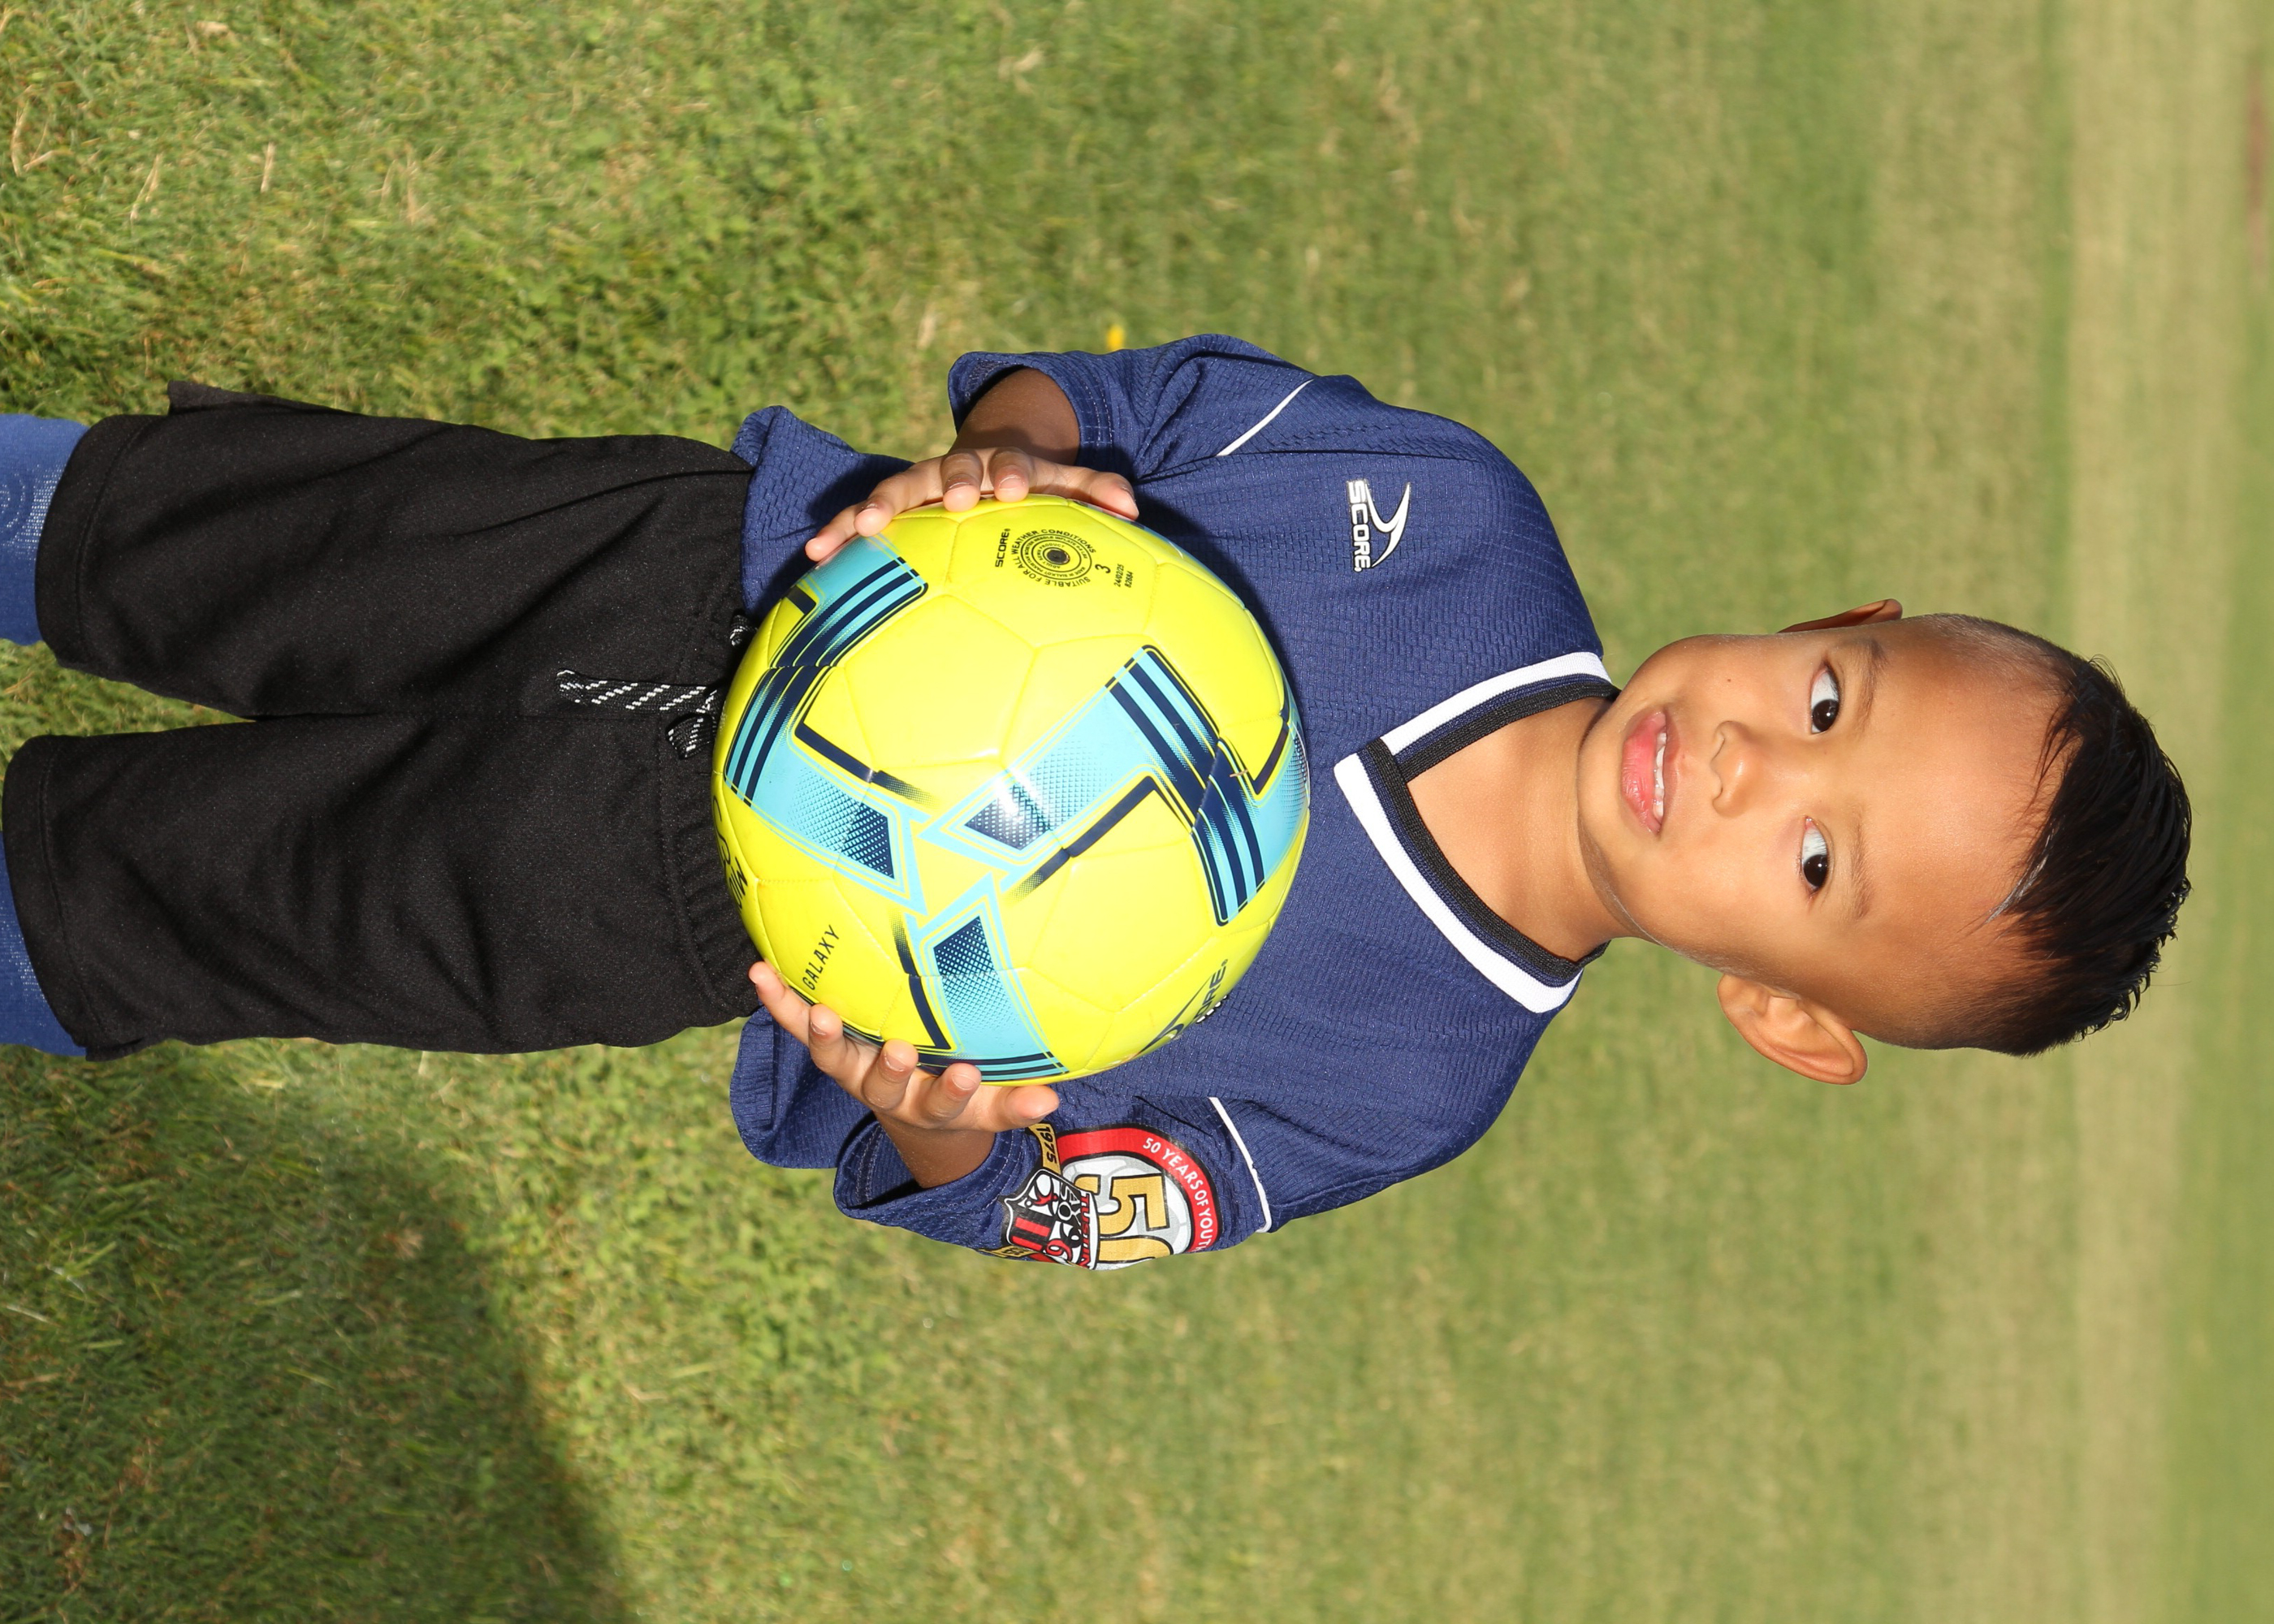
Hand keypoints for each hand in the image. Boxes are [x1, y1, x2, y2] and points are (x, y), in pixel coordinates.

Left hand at [749, 962, 1059, 1185]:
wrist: (909, 1115)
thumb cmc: (959, 1097)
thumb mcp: (989, 1107)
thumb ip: (1016, 1103)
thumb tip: (1052, 1102)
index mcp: (931, 1106)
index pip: (948, 1104)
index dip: (956, 1093)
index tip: (968, 1075)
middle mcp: (887, 1092)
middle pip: (886, 1087)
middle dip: (893, 1071)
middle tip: (901, 1051)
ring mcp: (853, 1069)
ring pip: (834, 1058)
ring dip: (824, 1036)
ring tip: (818, 1014)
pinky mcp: (828, 1046)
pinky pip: (798, 1024)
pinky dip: (779, 1002)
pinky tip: (759, 972)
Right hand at [805, 447, 1137, 562]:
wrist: (984, 460)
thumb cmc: (1031, 485)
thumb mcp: (1067, 483)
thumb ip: (1098, 491)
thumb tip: (1135, 510)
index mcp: (1004, 464)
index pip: (1013, 464)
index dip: (1014, 473)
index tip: (1016, 488)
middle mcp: (958, 470)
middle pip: (951, 469)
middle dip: (950, 480)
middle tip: (952, 498)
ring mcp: (920, 487)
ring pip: (896, 491)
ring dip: (878, 507)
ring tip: (862, 528)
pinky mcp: (890, 509)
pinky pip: (860, 520)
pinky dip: (839, 533)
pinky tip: (816, 555)